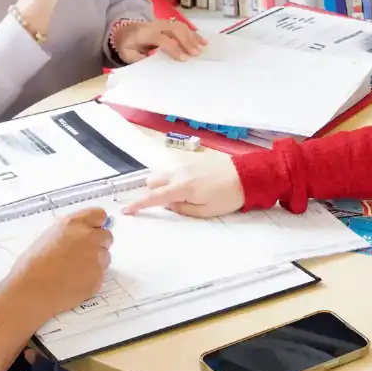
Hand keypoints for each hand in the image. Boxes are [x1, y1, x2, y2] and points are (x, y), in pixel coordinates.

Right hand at [0, 207, 112, 322]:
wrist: (31, 290)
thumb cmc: (32, 265)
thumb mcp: (49, 237)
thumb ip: (69, 233)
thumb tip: (80, 235)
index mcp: (73, 224)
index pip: (99, 215)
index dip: (96, 225)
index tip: (93, 231)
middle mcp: (88, 237)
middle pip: (107, 236)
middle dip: (98, 244)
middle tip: (83, 255)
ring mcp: (96, 257)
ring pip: (105, 257)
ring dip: (95, 262)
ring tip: (73, 272)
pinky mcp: (98, 277)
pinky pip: (100, 275)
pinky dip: (91, 279)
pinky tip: (74, 283)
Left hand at [113, 19, 206, 62]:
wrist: (125, 29)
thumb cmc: (127, 44)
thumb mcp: (127, 53)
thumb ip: (137, 58)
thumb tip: (152, 62)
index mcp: (145, 33)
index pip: (162, 39)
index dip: (173, 48)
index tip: (183, 59)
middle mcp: (156, 25)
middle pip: (175, 29)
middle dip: (186, 41)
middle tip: (196, 54)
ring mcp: (164, 23)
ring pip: (181, 27)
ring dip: (193, 37)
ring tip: (202, 48)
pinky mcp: (169, 24)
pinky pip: (183, 27)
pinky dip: (194, 34)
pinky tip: (203, 41)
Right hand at [120, 159, 245, 217]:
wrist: (246, 176)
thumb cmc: (227, 197)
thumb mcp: (205, 212)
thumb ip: (182, 209)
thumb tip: (167, 204)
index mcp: (182, 188)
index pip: (153, 197)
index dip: (138, 205)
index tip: (125, 211)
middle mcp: (179, 173)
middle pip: (152, 180)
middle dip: (152, 191)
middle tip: (166, 202)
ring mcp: (185, 163)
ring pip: (163, 172)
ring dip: (163, 183)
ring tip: (180, 193)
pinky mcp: (193, 159)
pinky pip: (175, 167)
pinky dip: (174, 176)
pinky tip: (191, 183)